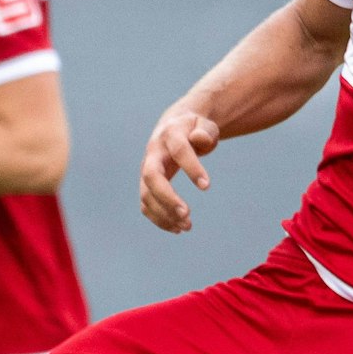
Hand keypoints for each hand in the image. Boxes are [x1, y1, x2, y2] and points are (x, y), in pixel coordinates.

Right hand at [139, 108, 219, 233]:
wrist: (174, 128)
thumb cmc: (194, 129)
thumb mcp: (204, 125)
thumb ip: (205, 132)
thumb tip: (199, 139)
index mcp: (170, 134)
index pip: (179, 151)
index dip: (192, 168)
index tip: (206, 187)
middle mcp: (153, 153)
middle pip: (151, 176)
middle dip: (167, 197)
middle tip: (187, 214)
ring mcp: (146, 170)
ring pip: (146, 194)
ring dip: (164, 213)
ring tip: (187, 226)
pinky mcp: (146, 184)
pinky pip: (146, 204)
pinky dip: (159, 219)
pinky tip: (177, 228)